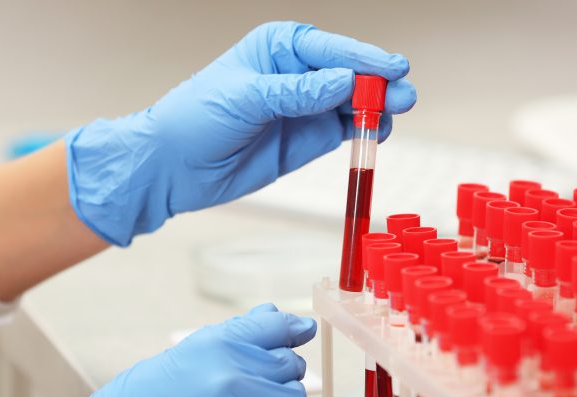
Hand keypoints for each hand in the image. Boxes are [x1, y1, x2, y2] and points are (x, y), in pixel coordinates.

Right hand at [0, 304, 315, 396]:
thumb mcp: (184, 356)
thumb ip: (232, 337)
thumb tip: (273, 315)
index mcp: (215, 342)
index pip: (275, 326)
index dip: (293, 329)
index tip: (302, 331)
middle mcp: (232, 370)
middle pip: (290, 364)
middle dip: (279, 375)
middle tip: (257, 388)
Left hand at [66, 21, 416, 245]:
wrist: (173, 167)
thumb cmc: (195, 119)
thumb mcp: (245, 99)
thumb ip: (297, 92)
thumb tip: (345, 82)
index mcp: (278, 48)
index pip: (331, 49)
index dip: (364, 57)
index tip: (392, 67)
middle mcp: (296, 74)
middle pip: (350, 74)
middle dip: (378, 83)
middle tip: (403, 95)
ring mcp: (305, 107)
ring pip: (353, 102)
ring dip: (377, 107)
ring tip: (396, 112)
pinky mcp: (307, 139)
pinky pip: (344, 130)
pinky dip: (364, 131)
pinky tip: (377, 132)